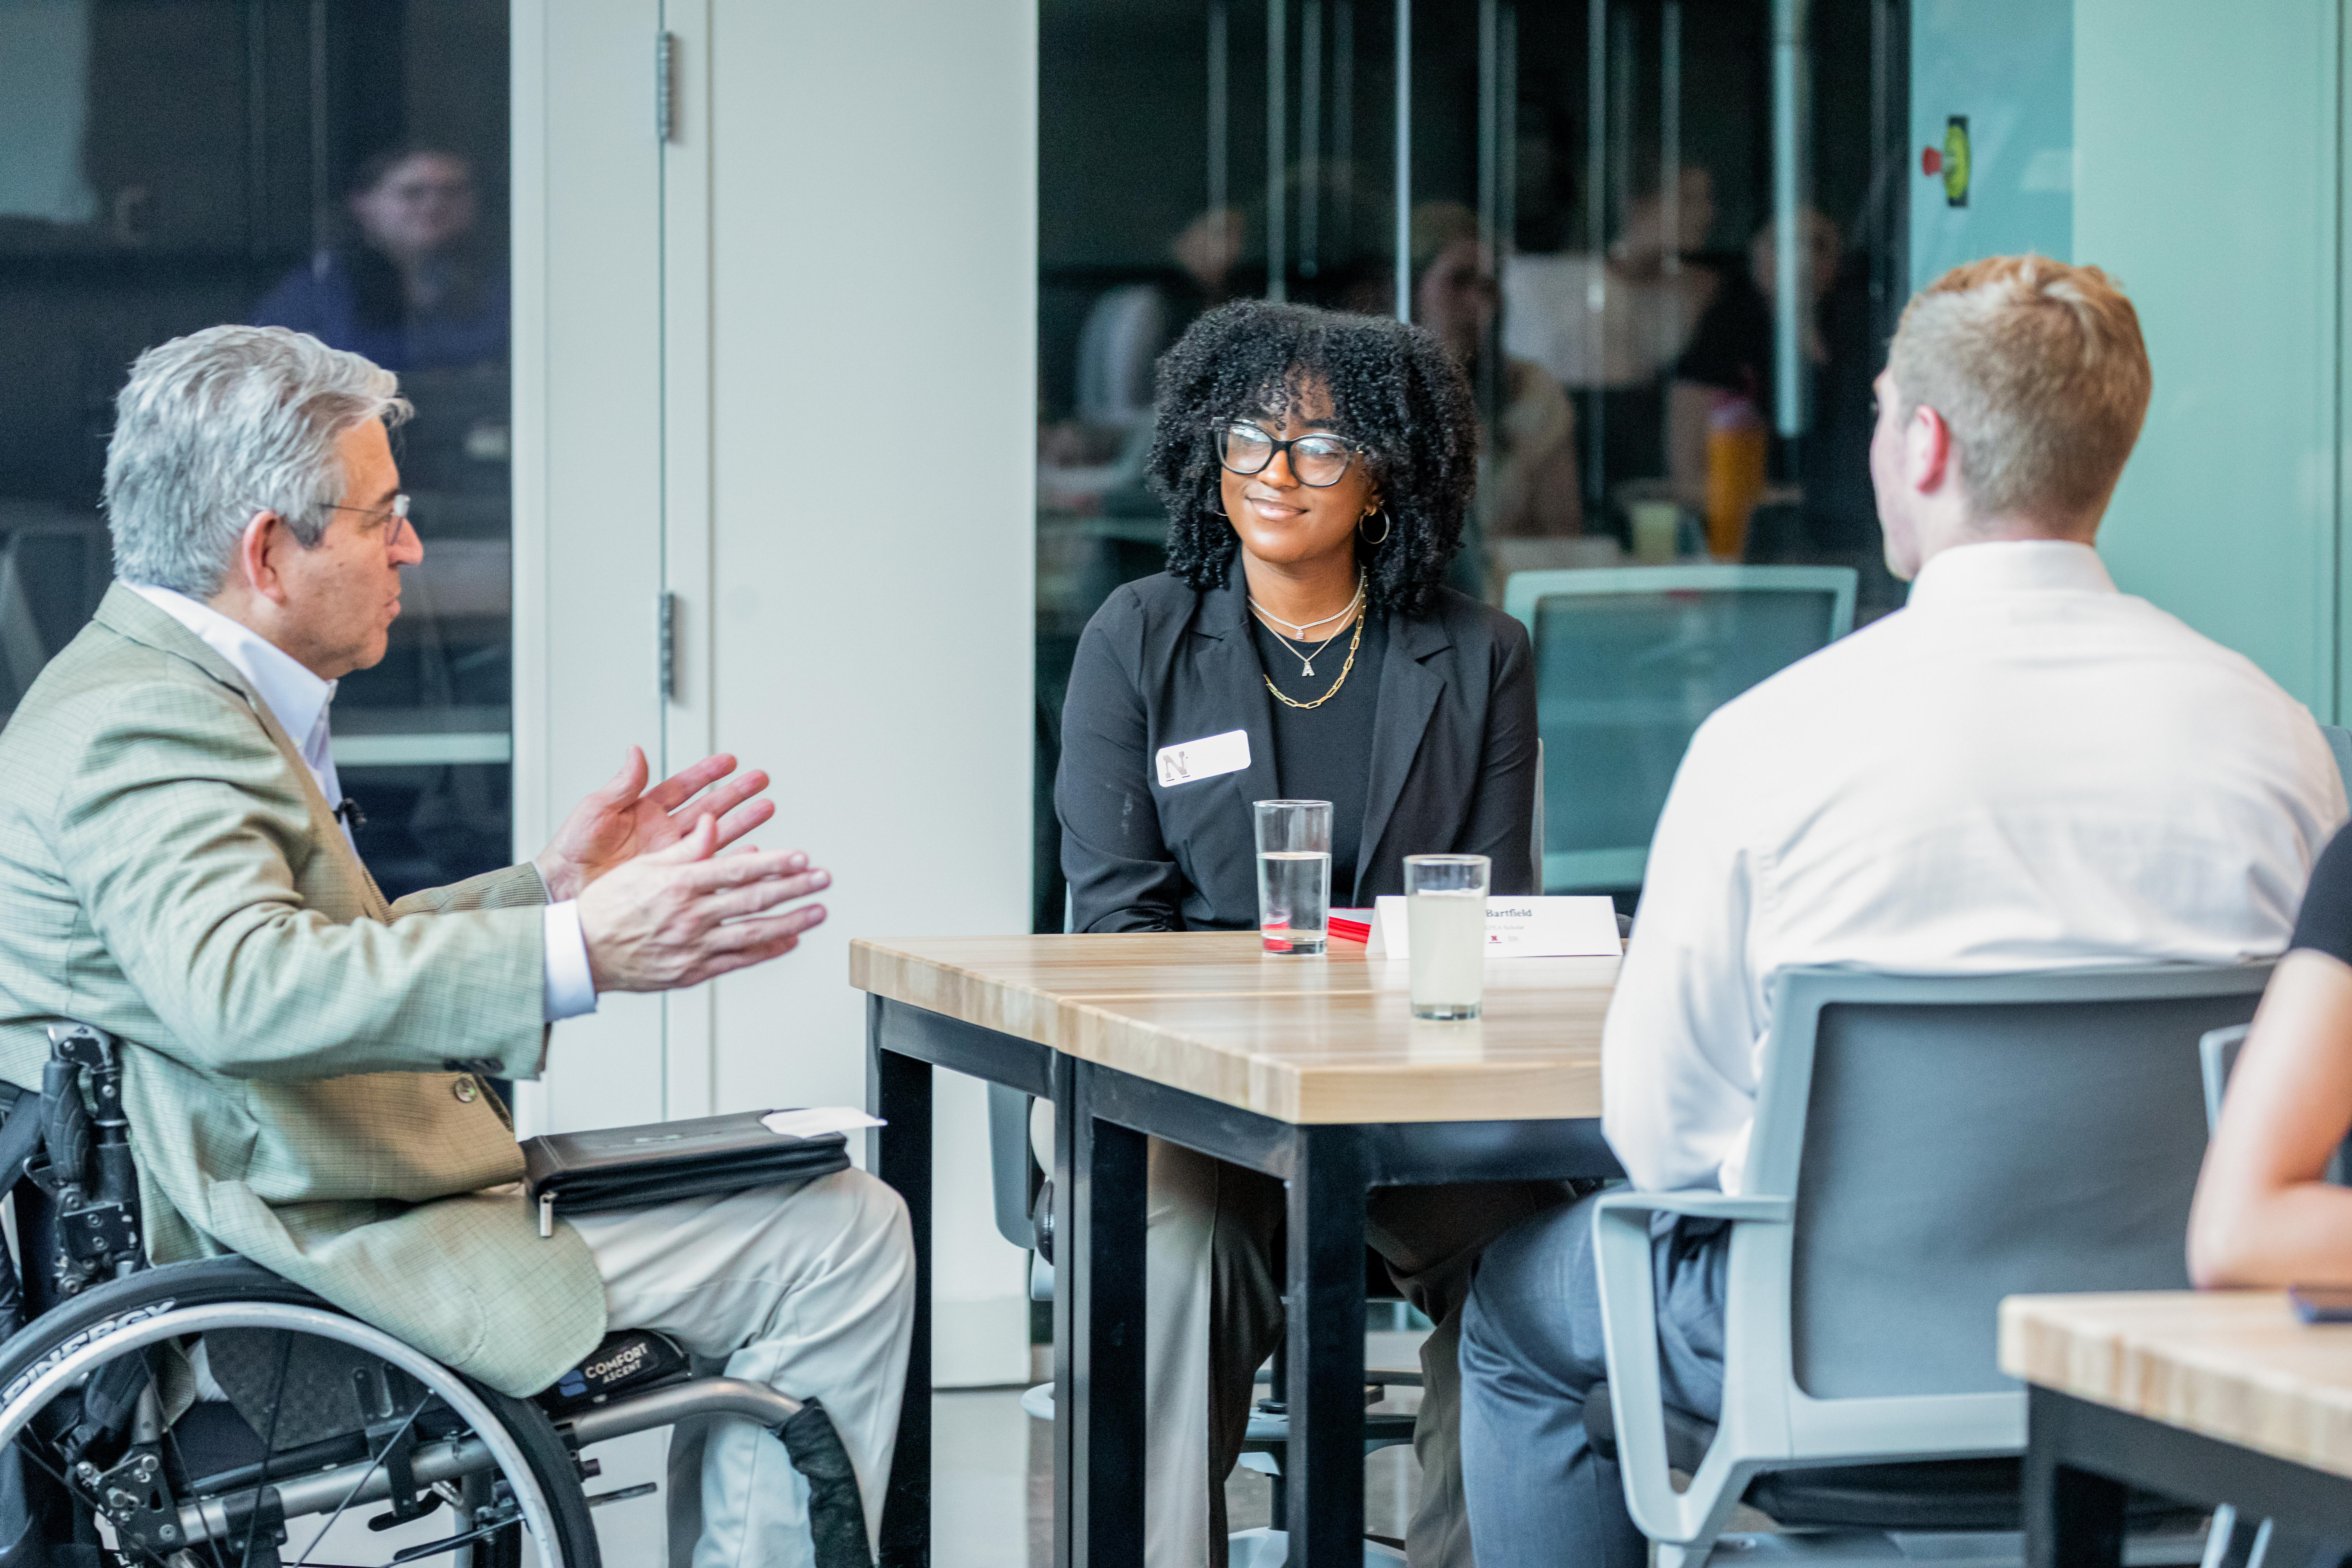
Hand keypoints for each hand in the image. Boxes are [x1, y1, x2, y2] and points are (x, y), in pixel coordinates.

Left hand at [537, 746, 775, 899]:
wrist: (565, 889)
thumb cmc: (573, 851)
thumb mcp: (596, 809)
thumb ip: (622, 783)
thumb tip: (635, 751)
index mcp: (645, 811)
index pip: (684, 785)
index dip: (706, 772)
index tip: (729, 761)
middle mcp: (663, 832)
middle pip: (709, 807)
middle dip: (736, 793)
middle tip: (761, 780)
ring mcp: (671, 856)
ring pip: (715, 835)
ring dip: (741, 821)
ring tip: (766, 808)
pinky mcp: (673, 879)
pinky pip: (708, 868)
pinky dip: (730, 861)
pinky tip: (750, 853)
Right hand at [577, 817, 830, 992]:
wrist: (582, 952)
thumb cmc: (609, 906)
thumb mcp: (644, 866)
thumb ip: (686, 846)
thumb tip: (713, 821)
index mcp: (679, 885)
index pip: (738, 870)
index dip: (775, 863)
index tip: (802, 857)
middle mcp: (690, 916)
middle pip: (754, 899)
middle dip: (795, 888)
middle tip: (823, 879)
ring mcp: (693, 946)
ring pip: (753, 932)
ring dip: (792, 921)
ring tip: (819, 911)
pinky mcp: (692, 971)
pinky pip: (738, 961)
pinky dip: (767, 951)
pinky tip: (790, 940)